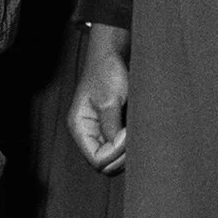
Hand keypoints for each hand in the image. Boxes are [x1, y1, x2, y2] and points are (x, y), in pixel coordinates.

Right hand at [65, 26, 130, 172]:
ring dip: (128, 151)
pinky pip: (120, 147)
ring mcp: (99, 131)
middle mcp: (88, 133)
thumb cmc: (107, 72)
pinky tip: (138, 132)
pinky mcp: (112, 127)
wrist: (114, 53)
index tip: (127, 133)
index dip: (114, 153)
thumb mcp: (109, 100)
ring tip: (138, 133)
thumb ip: (111, 128)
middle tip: (135, 136)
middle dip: (122, 156)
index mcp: (80, 127)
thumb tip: (118, 150)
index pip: (96, 160)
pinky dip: (130, 144)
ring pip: (114, 158)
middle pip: (105, 164)